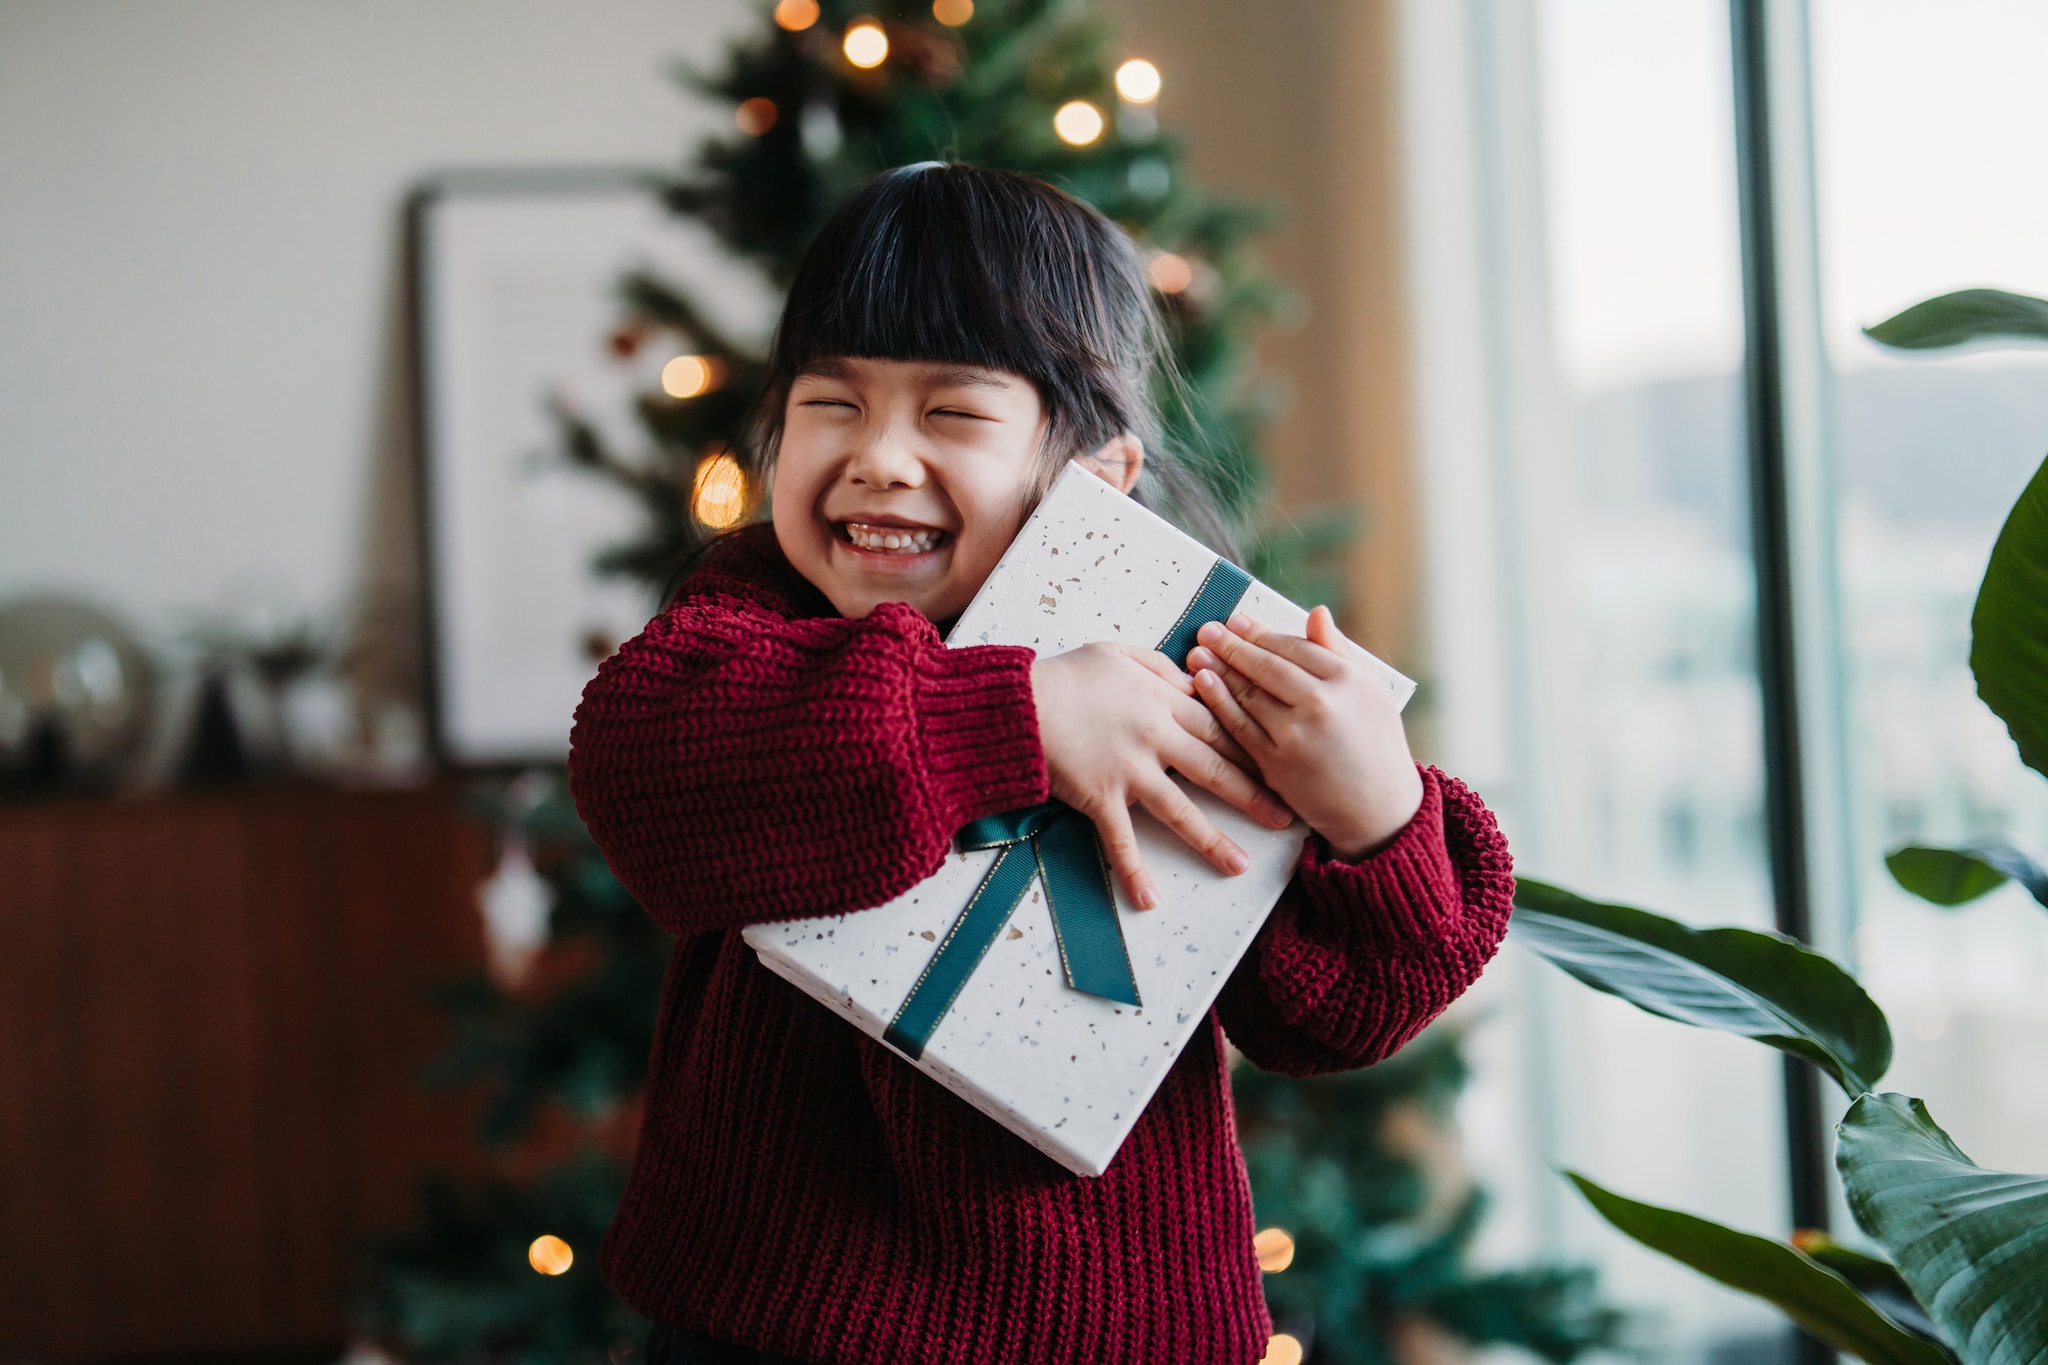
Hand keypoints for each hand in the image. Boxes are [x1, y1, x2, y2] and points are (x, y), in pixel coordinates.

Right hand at [1032, 642, 1294, 908]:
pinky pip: (1120, 841)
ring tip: (1239, 865)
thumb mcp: (1118, 652)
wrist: (1019, 704)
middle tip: (1284, 816)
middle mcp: (1154, 737)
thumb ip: (1159, 665)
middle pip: (1215, 768)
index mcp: (1162, 700)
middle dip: (1253, 794)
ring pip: (1180, 810)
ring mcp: (1128, 770)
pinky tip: (1149, 900)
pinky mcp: (1099, 797)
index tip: (1280, 763)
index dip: (1253, 746)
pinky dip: (1132, 872)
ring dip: (1212, 840)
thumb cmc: (1066, 676)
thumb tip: (1190, 679)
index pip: (1220, 726)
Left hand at [1186, 606, 1421, 861]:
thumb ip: (1341, 651)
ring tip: (1198, 651)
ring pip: (1248, 693)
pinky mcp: (1275, 762)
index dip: (1261, 632)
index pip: (1294, 647)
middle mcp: (1320, 703)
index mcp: (1347, 680)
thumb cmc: (1377, 745)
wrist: (1378, 809)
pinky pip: (1239, 726)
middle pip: (1266, 666)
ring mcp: (1294, 734)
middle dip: (1232, 645)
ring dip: (1218, 669)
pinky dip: (1218, 703)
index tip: (1237, 620)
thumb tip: (1316, 613)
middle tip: (1208, 629)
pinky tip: (1203, 683)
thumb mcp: (1372, 691)